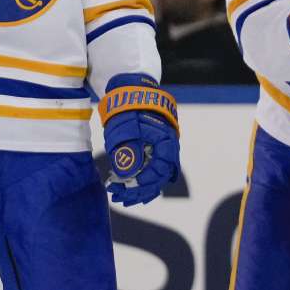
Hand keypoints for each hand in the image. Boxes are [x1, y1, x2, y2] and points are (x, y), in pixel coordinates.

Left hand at [99, 74, 179, 206]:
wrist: (133, 92)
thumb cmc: (128, 110)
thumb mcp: (124, 131)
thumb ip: (127, 153)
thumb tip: (127, 176)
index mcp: (166, 140)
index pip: (161, 169)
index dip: (145, 180)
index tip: (127, 186)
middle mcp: (169, 147)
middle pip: (160, 176)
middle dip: (140, 189)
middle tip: (120, 197)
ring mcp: (163, 149)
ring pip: (157, 175)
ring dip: (141, 188)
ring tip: (122, 198)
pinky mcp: (156, 150)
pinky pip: (154, 169)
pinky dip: (143, 180)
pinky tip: (130, 190)